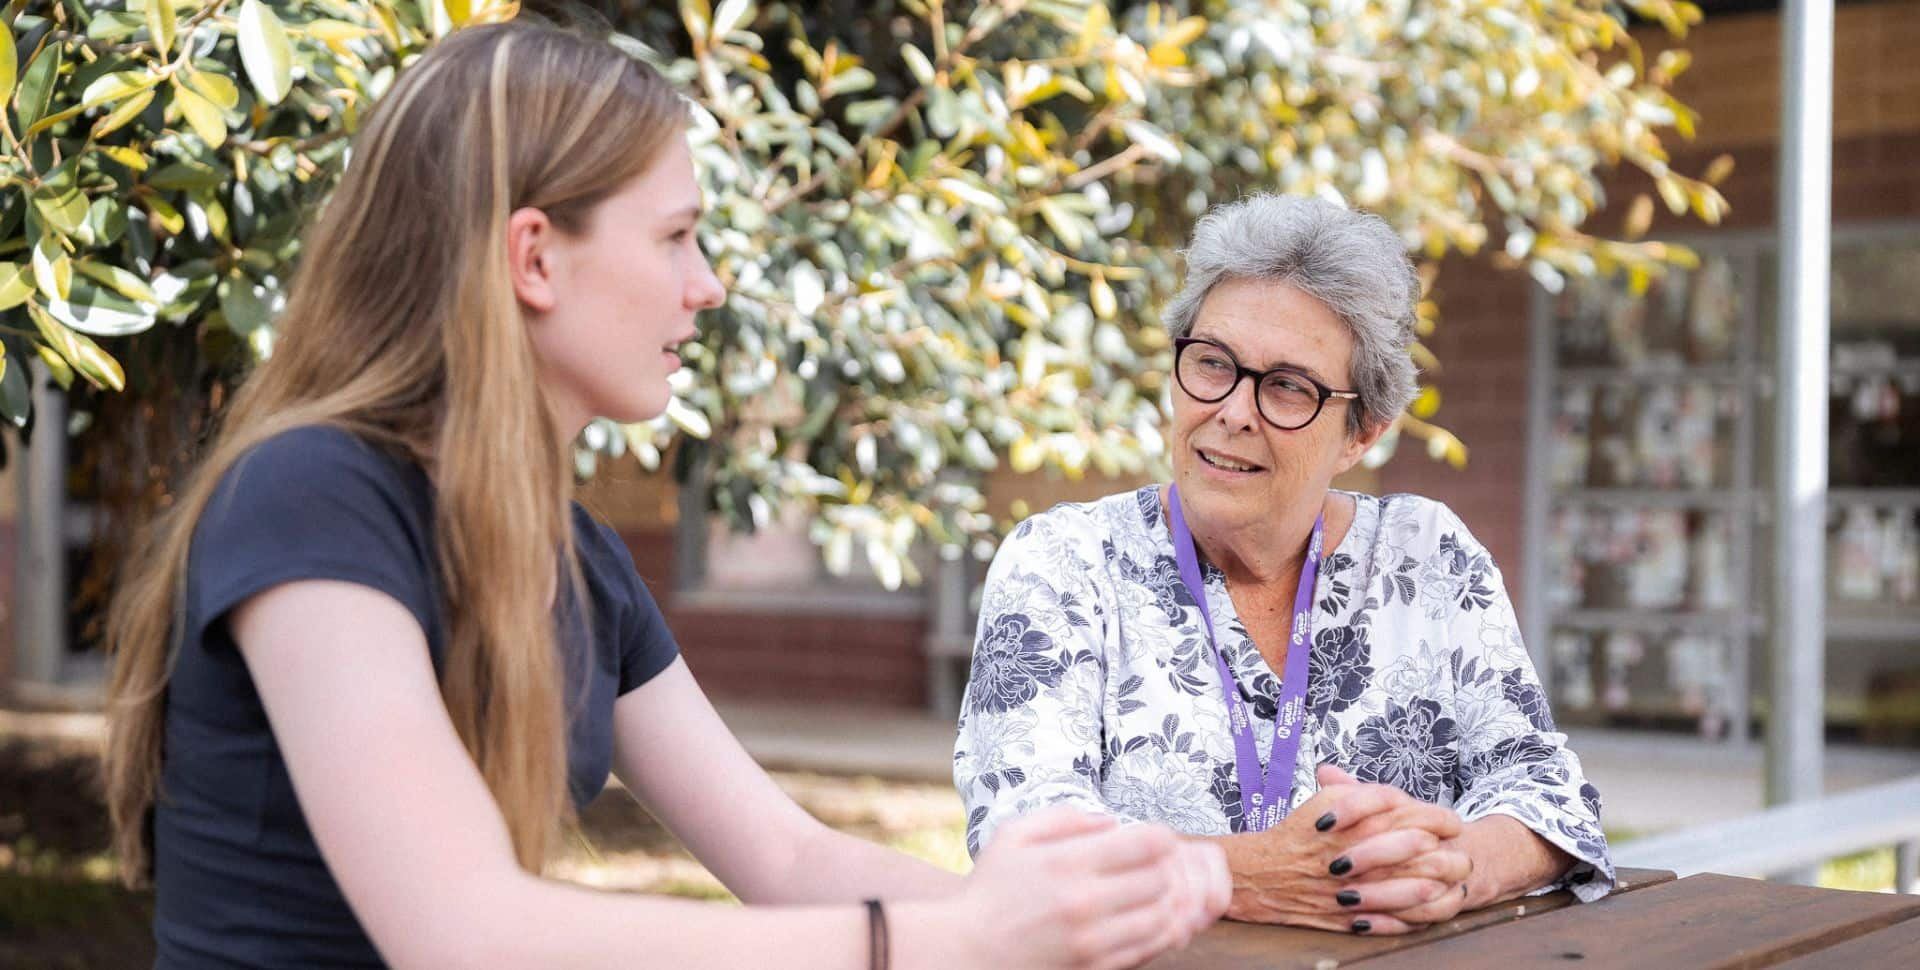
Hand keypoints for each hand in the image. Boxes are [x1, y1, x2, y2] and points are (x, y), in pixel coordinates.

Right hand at [953, 806, 1224, 969]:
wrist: (968, 950)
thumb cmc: (991, 888)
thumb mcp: (1013, 834)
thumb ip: (1063, 817)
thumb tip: (1112, 822)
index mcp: (1067, 862)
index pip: (1148, 843)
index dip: (1161, 835)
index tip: (1153, 837)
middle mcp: (1084, 902)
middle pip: (1162, 879)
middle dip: (1166, 867)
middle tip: (1154, 865)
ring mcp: (1091, 941)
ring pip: (1162, 917)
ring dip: (1166, 901)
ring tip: (1151, 892)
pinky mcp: (1094, 967)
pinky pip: (1147, 950)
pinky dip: (1157, 933)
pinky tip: (1144, 919)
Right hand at [1220, 764, 1463, 934]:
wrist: (1262, 873)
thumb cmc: (1299, 833)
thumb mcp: (1328, 800)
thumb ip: (1366, 794)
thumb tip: (1403, 799)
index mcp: (1358, 823)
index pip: (1415, 816)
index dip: (1441, 819)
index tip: (1451, 823)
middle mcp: (1360, 856)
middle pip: (1422, 854)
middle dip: (1448, 854)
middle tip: (1461, 855)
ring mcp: (1356, 891)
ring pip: (1413, 890)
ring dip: (1438, 885)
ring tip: (1454, 883)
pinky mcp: (1350, 918)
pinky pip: (1392, 921)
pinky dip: (1415, 916)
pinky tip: (1429, 908)